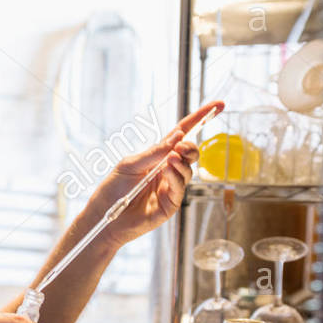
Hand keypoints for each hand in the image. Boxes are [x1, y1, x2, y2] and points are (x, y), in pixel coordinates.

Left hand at [94, 100, 222, 248]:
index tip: (219, 105)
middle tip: (180, 147)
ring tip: (171, 159)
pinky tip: (168, 169)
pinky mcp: (171, 203)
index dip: (200, 119)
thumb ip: (153, 152)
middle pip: (190, 153)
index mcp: (158, 156)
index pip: (182, 134)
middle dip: (190, 146)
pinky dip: (176, 176)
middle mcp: (168, 169)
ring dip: (182, 161)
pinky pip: (181, 187)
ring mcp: (171, 186)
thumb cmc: (113, 190)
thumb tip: (177, 137)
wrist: (104, 217)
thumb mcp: (129, 164)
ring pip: (188, 169)